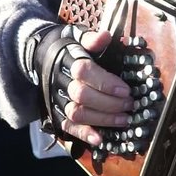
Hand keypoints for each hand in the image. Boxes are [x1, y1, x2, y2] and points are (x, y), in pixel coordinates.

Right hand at [58, 30, 131, 145]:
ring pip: (77, 114)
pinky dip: (84, 134)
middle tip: (130, 105)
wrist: (45, 58)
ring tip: (124, 120)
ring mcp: (59, 101)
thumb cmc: (71, 49)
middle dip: (109, 103)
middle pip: (82, 96)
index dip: (106, 83)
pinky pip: (69, 128)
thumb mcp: (81, 38)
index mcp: (69, 63)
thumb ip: (92, 39)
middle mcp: (62, 84)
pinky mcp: (58, 114)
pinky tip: (100, 139)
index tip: (126, 90)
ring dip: (103, 119)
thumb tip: (104, 36)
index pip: (85, 73)